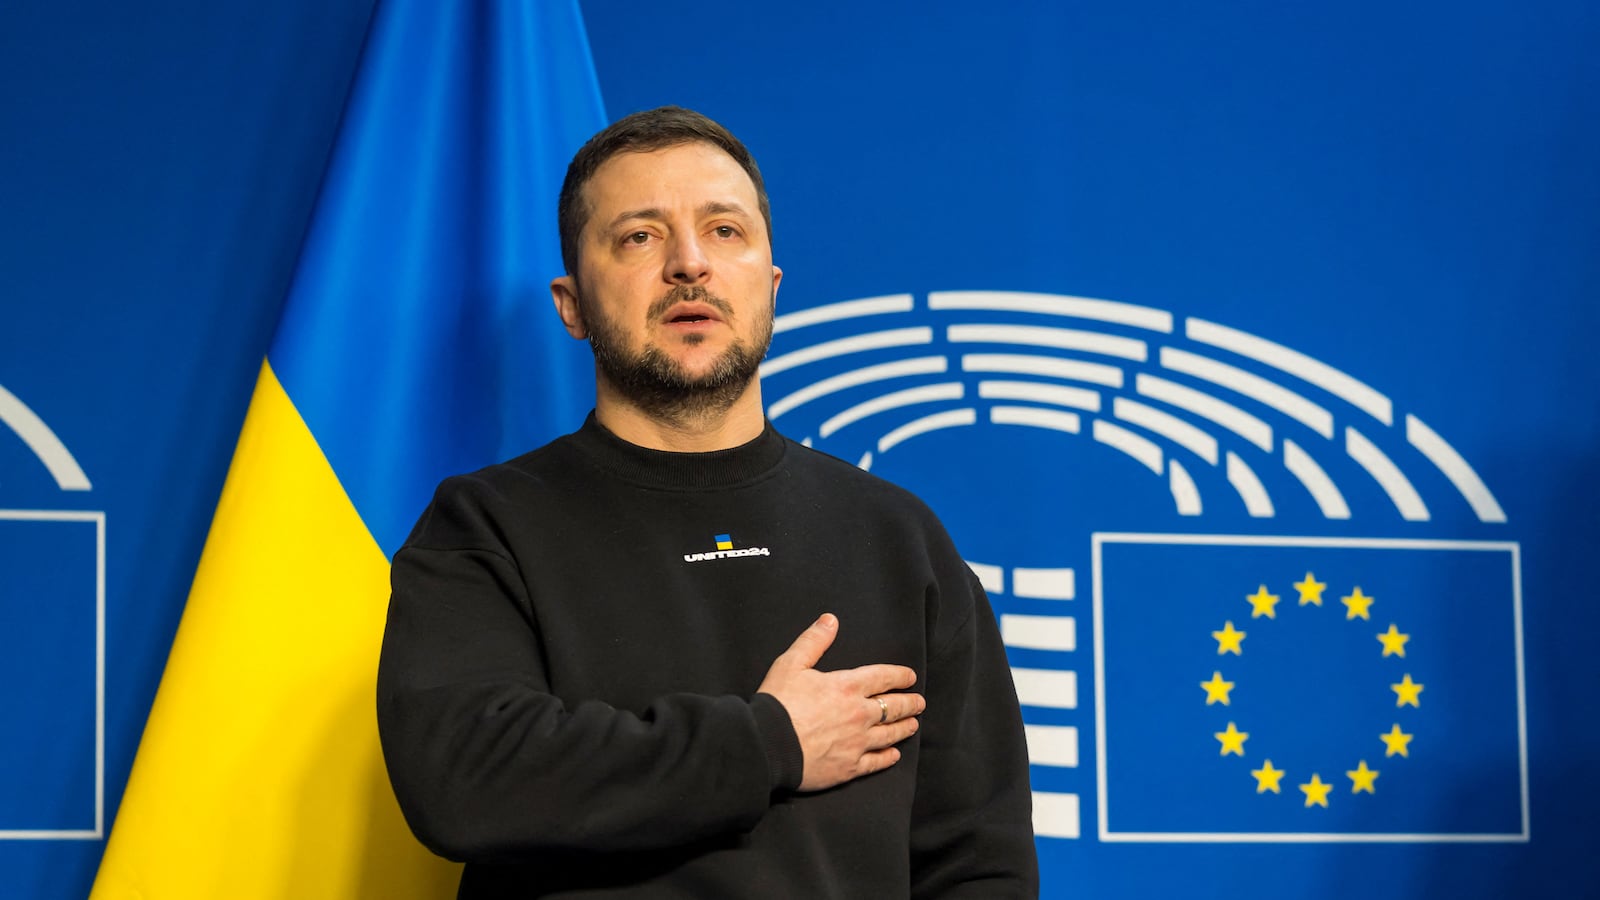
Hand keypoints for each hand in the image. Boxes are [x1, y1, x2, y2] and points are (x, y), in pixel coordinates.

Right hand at [757, 613, 924, 791]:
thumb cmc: (777, 703)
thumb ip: (813, 641)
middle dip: (909, 703)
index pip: (882, 677)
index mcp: (847, 687)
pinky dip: (888, 758)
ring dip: (904, 728)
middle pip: (893, 707)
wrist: (767, 745)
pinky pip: (875, 762)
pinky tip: (894, 755)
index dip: (899, 675)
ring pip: (890, 735)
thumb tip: (830, 620)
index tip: (911, 677)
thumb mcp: (791, 664)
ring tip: (913, 725)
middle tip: (920, 703)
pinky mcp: (849, 767)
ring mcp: (857, 743)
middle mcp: (859, 714)